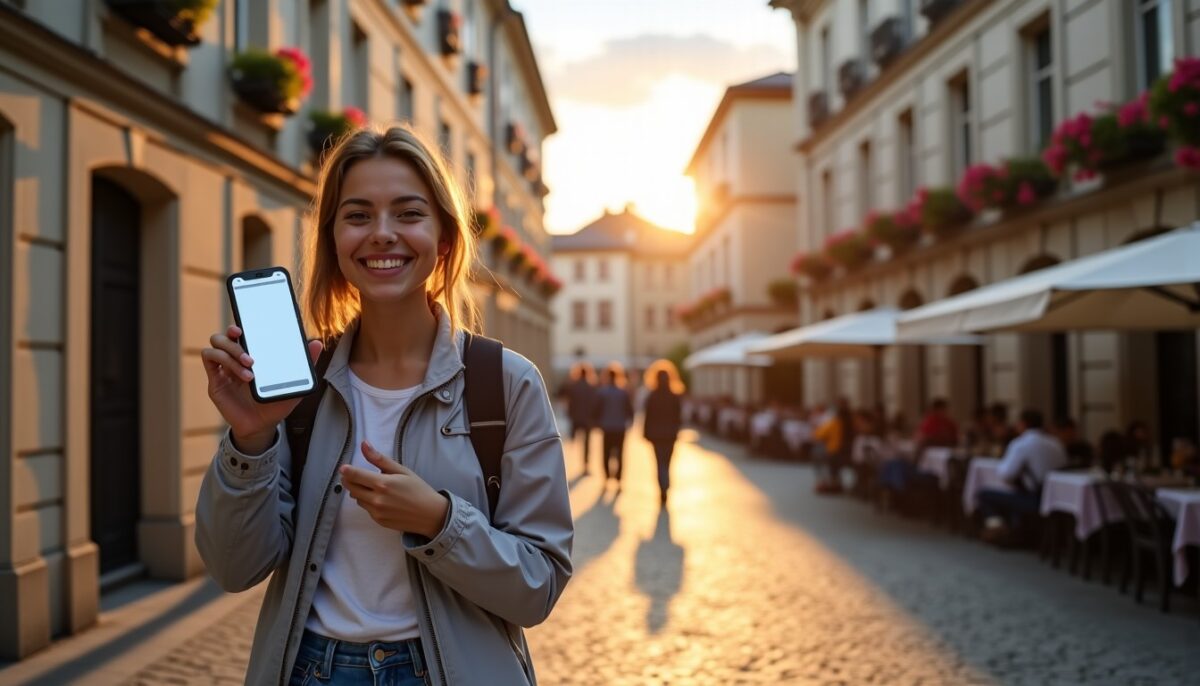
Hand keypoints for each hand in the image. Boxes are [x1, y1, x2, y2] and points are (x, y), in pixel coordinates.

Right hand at [201, 324, 323, 452]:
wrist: (262, 426)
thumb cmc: (275, 404)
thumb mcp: (293, 384)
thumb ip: (305, 364)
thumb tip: (317, 343)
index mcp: (252, 355)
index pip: (242, 332)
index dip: (241, 324)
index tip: (247, 325)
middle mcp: (235, 358)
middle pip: (224, 335)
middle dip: (235, 340)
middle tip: (252, 356)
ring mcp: (224, 368)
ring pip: (216, 343)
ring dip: (232, 353)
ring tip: (249, 370)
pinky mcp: (215, 380)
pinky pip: (209, 359)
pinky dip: (223, 361)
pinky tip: (240, 375)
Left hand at [340, 441, 449, 537]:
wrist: (430, 514)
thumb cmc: (418, 489)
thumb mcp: (402, 470)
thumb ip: (380, 459)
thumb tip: (364, 444)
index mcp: (383, 484)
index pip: (355, 476)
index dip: (346, 471)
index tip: (343, 467)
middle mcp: (377, 499)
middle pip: (351, 488)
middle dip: (349, 480)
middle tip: (353, 475)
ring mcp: (376, 512)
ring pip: (357, 498)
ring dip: (358, 491)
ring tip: (371, 486)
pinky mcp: (378, 520)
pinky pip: (366, 508)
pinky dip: (367, 501)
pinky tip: (380, 498)